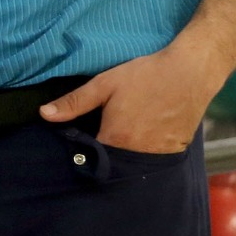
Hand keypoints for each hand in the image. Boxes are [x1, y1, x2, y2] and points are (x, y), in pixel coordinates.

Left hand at [38, 46, 218, 153]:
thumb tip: (44, 114)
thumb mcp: (105, 84)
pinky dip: (145, 154)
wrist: (192, 71)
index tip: (80, 144)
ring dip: (125, 158)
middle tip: (103, 139)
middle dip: (104, 157)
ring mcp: (158, 155)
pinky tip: (143, 137)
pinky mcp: (174, 151)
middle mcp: (136, 154)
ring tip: (123, 139)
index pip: (91, 158)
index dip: (84, 152)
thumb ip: (74, 102)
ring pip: (133, 165)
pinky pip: (153, 160)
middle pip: (113, 164)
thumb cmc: (146, 76)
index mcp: (115, 139)